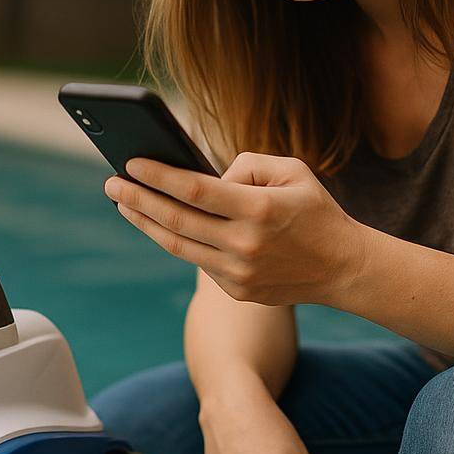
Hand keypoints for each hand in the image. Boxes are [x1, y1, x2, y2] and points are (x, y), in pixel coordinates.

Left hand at [104, 152, 368, 306]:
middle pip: (176, 220)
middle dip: (137, 199)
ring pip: (177, 245)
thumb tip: (209, 178)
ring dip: (145, 223)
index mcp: (258, 210)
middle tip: (111, 183)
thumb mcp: (292, 171)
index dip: (158, 176)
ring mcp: (238, 273)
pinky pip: (197, 260)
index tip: (131, 163)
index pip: (194, 190)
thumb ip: (247, 165)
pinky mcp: (237, 291)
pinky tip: (157, 223)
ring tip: (124, 202)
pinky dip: (174, 239)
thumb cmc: (315, 211)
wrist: (343, 268)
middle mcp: (245, 244)